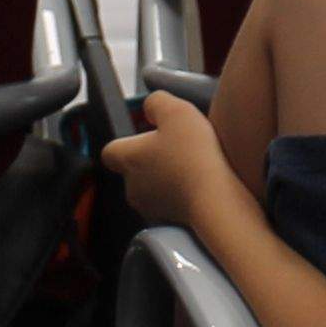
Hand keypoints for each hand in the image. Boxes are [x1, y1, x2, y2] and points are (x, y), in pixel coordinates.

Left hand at [104, 90, 232, 230]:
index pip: (110, 151)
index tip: (147, 135)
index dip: (126, 141)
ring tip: (192, 168)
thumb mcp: (176, 111)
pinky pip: (169, 205)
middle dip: (150, 159)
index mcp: (127, 158)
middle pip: (133, 169)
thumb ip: (157, 102)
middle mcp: (131, 186)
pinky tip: (199, 187)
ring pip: (151, 188)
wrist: (215, 201)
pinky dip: (179, 196)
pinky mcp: (168, 224)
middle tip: (177, 148)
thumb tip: (150, 107)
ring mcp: (149, 208)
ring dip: (165, 178)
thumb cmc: (192, 153)